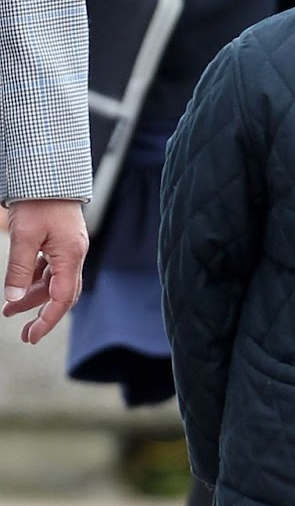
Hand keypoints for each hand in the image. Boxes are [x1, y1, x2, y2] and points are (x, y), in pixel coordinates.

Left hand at [2, 199, 88, 344]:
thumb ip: (19, 269)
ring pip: (53, 282)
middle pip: (60, 295)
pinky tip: (20, 285)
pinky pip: (50, 269)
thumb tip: (14, 297)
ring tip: (9, 309)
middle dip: (41, 315)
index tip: (32, 336)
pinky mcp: (61, 242)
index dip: (47, 320)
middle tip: (24, 334)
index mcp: (70, 255)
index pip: (62, 299)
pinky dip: (35, 280)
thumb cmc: (38, 199)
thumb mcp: (24, 235)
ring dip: (33, 297)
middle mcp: (74, 255)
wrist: (48, 169)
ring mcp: (69, 248)